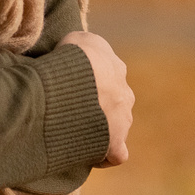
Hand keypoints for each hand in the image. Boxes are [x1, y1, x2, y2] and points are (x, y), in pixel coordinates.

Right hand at [60, 30, 133, 166]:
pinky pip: (115, 154)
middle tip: (70, 113)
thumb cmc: (73, 57)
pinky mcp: (116, 143)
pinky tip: (87, 154)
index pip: (107, 79)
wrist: (79, 79)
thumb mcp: (77, 39)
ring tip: (73, 132)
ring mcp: (123, 120)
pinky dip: (104, 156)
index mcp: (116, 69)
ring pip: (115, 129)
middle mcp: (124, 94)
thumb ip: (82, 48)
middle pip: (113, 105)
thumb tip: (77, 55)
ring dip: (99, 132)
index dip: (89, 86)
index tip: (71, 92)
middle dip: (96, 110)